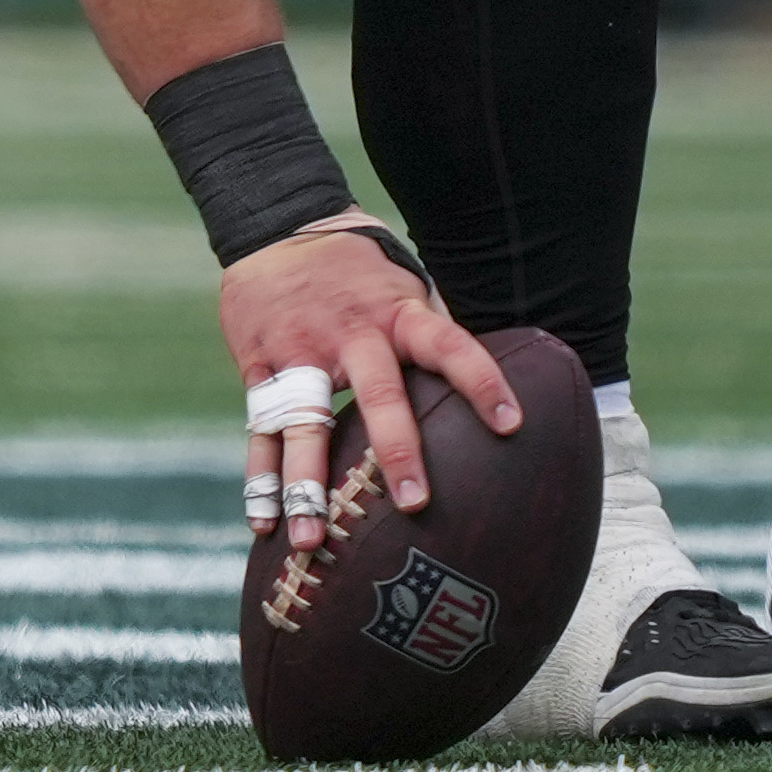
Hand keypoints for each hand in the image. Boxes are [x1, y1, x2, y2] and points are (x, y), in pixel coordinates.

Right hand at [222, 214, 514, 525]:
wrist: (276, 228)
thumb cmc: (360, 274)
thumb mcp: (407, 288)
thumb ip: (436, 337)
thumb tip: (500, 392)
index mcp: (398, 315)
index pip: (450, 346)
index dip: (483, 381)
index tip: (513, 425)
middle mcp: (351, 335)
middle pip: (377, 395)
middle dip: (397, 451)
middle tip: (414, 505)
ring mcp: (300, 352)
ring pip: (303, 425)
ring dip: (306, 487)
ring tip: (311, 543)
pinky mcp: (258, 366)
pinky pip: (258, 431)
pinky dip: (261, 481)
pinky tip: (265, 524)